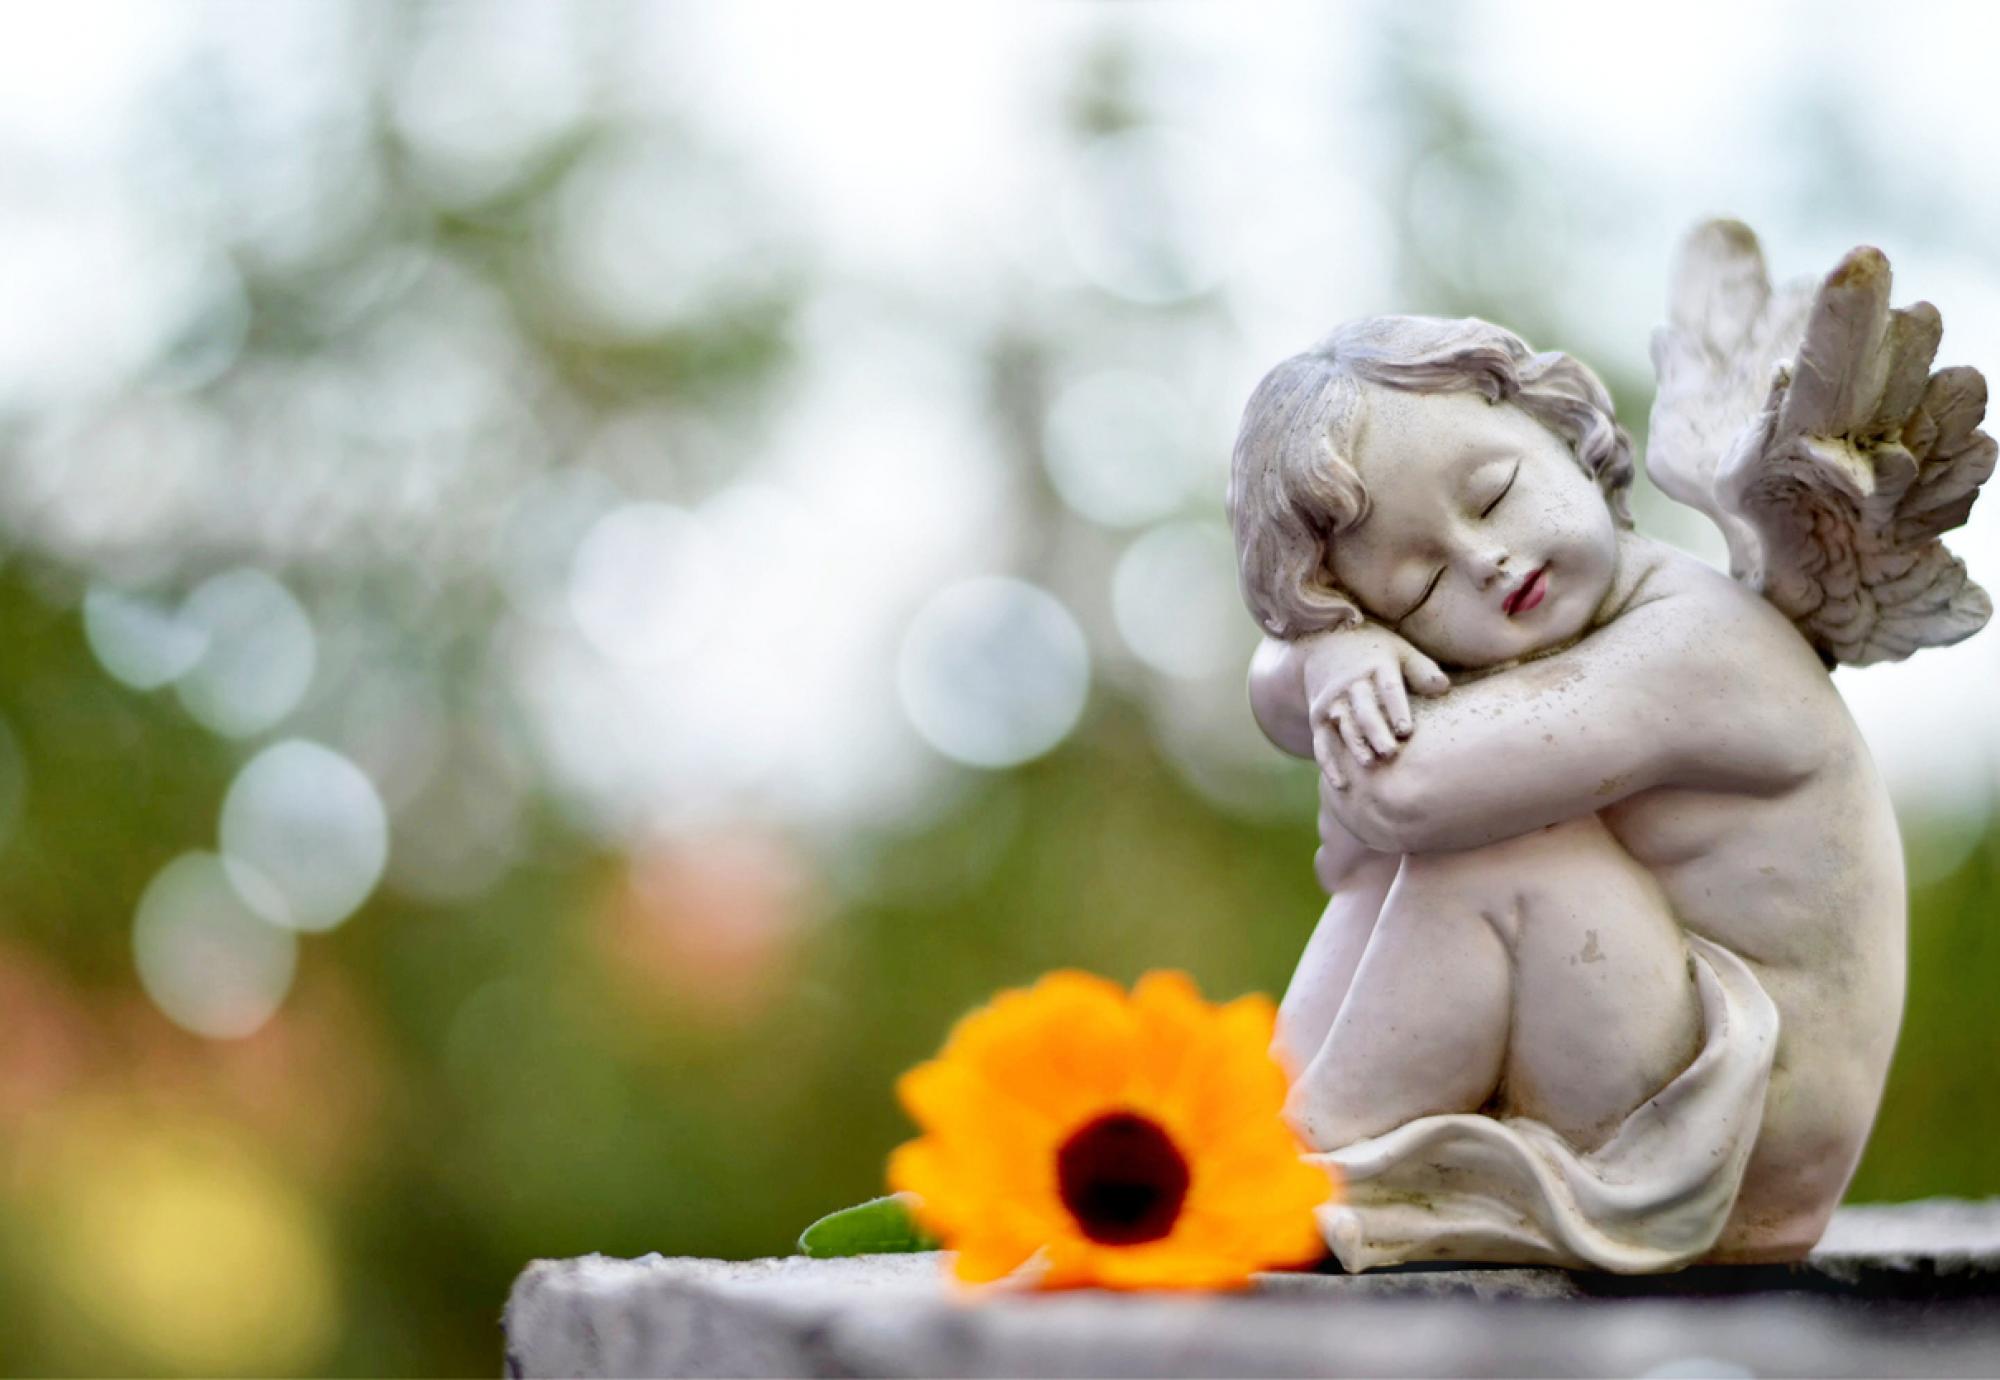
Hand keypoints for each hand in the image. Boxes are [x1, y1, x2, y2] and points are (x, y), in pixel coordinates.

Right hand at [1298, 622, 1449, 788]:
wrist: (1322, 644)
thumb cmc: (1373, 652)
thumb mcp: (1398, 651)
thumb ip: (1421, 670)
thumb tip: (1443, 687)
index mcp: (1376, 666)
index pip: (1387, 688)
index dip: (1396, 709)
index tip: (1406, 730)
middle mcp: (1351, 684)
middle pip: (1364, 710)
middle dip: (1375, 731)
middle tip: (1390, 752)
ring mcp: (1332, 702)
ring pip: (1344, 726)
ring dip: (1355, 745)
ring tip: (1369, 764)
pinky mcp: (1319, 718)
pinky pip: (1322, 742)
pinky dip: (1329, 764)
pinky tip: (1342, 784)